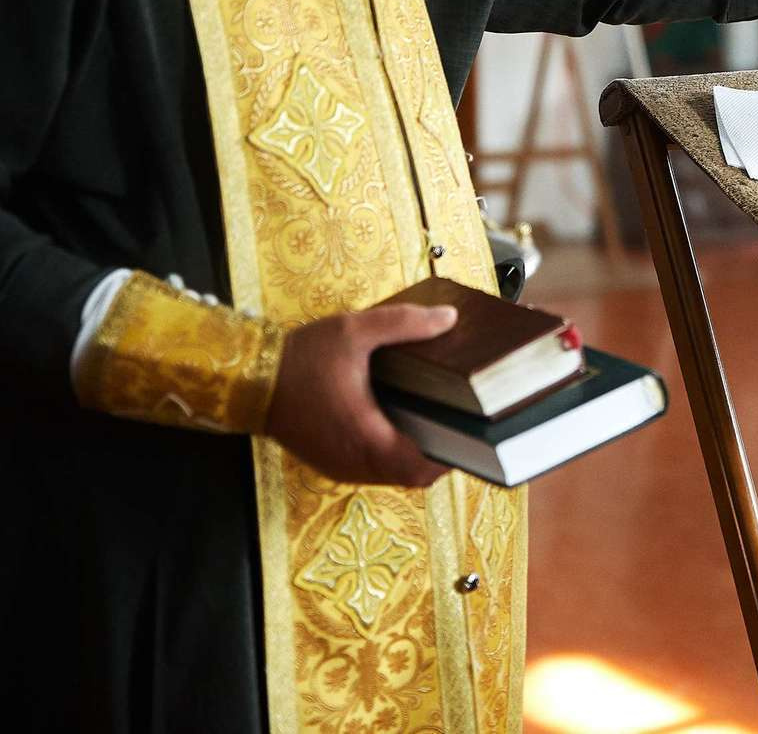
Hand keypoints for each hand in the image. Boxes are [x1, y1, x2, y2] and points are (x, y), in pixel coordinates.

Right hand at [265, 304, 458, 486]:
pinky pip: (372, 469)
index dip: (452, 455)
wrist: (247, 378)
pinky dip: (392, 454)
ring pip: (392, 475)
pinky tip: (401, 424)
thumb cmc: (300, 357)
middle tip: (460, 423)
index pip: (422, 467)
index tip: (473, 433)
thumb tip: (450, 319)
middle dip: (439, 454)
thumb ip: (404, 324)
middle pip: (412, 477)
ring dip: (415, 456)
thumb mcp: (355, 331)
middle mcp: (354, 462)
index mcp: (365, 437)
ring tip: (437, 422)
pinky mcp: (329, 463)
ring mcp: (339, 467)